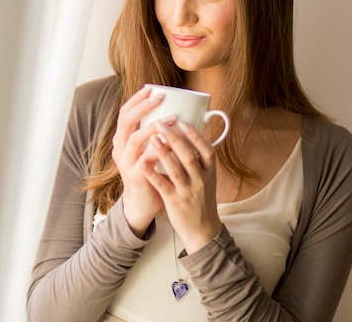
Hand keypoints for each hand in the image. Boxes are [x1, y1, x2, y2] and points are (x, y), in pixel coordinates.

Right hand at [112, 87, 163, 237]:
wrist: (142, 202)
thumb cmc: (150, 172)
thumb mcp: (148, 149)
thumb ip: (155, 134)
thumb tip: (175, 111)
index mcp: (123, 139)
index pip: (124, 113)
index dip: (136, 100)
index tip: (150, 89)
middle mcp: (120, 149)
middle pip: (126, 122)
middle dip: (142, 107)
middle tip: (159, 98)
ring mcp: (126, 162)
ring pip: (135, 139)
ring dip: (153, 127)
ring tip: (170, 119)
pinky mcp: (136, 176)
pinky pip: (146, 160)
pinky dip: (158, 150)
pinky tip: (171, 144)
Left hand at [140, 119, 222, 252]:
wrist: (202, 229)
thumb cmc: (201, 199)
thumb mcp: (207, 178)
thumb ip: (200, 160)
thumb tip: (191, 134)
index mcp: (210, 172)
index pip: (207, 150)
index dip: (195, 136)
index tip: (182, 122)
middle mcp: (201, 181)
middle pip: (189, 156)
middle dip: (174, 139)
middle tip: (161, 124)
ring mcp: (188, 192)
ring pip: (176, 169)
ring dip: (163, 153)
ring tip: (152, 138)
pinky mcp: (175, 202)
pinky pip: (162, 185)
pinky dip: (152, 173)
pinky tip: (142, 163)